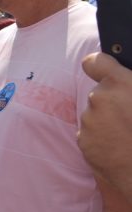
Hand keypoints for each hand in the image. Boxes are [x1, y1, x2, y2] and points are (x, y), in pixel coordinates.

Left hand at [79, 52, 131, 201]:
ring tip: (129, 137)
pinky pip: (92, 135)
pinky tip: (121, 149)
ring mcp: (89, 121)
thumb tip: (125, 85)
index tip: (102, 70)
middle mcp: (98, 98)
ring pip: (96, 116)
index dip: (99, 66)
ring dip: (108, 123)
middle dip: (112, 103)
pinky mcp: (83, 141)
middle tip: (131, 118)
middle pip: (99, 95)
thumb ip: (130, 85)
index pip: (95, 62)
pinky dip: (103, 140)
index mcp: (119, 84)